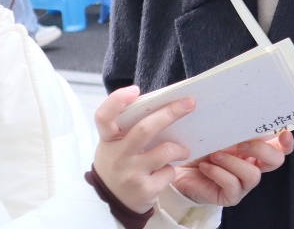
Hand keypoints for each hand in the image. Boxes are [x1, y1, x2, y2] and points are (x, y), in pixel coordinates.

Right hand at [93, 86, 194, 212]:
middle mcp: (117, 156)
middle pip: (145, 129)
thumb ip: (130, 129)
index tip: (135, 90)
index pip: (104, 116)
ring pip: (164, 152)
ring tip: (184, 150)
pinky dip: (171, 169)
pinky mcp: (144, 190)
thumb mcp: (115, 145)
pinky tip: (165, 172)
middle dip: (170, 113)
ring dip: (179, 148)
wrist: (110, 203)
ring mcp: (130, 174)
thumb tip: (165, 106)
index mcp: (108, 139)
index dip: (117, 101)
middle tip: (189, 104)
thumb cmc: (119, 163)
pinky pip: (168, 173)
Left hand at [172, 129, 293, 205]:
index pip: (280, 147)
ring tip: (214, 154)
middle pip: (275, 160)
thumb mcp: (217, 133)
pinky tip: (206, 166)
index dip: (286, 142)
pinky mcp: (230, 196)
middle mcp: (253, 166)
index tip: (284, 133)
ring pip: (253, 175)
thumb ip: (233, 128)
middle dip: (260, 149)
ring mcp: (243, 183)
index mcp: (255, 150)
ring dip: (233, 162)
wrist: (179, 167)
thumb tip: (241, 115)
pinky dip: (219, 173)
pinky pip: (232, 185)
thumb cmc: (200, 148)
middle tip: (239, 143)